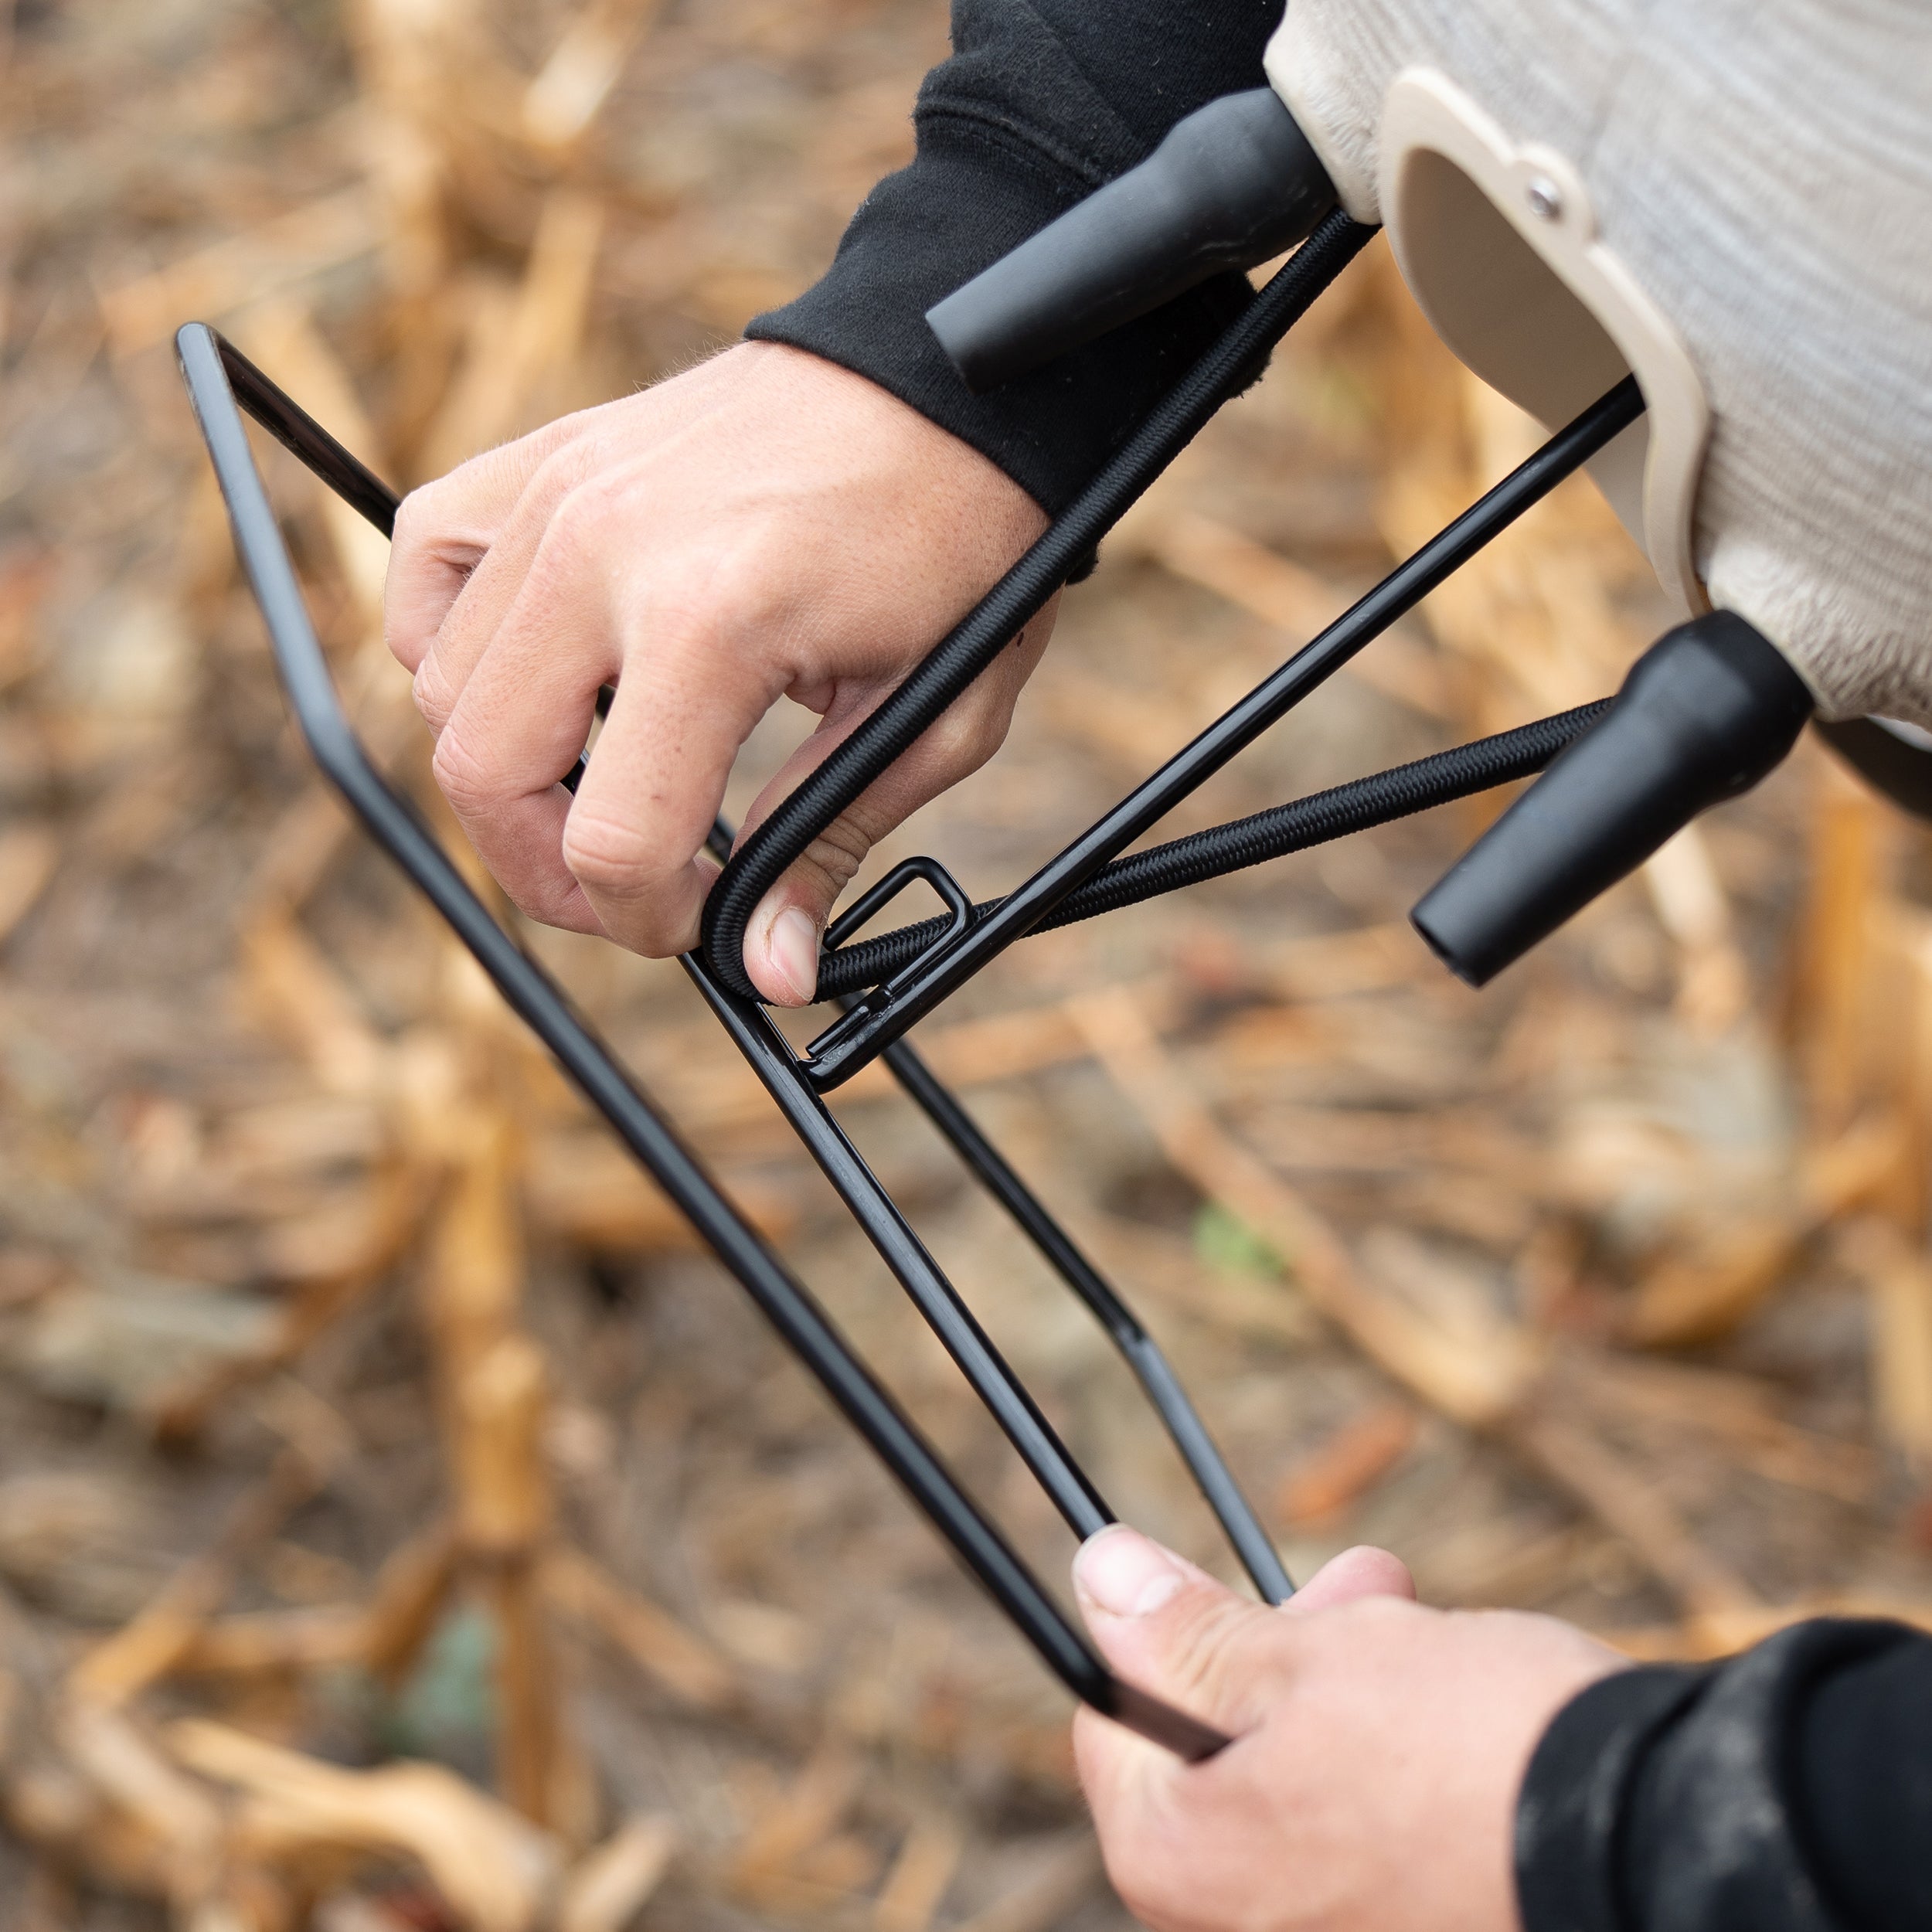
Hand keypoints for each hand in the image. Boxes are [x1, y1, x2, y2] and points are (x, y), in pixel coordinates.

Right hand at [383, 341, 1053, 1003]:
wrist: (949, 379)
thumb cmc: (961, 539)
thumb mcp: (933, 715)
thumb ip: (830, 845)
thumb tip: (770, 971)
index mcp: (711, 624)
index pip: (614, 838)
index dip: (646, 918)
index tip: (695, 922)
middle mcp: (604, 552)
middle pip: (484, 773)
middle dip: (547, 870)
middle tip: (627, 886)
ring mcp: (560, 493)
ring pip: (441, 686)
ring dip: (504, 768)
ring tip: (598, 786)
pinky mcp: (546, 456)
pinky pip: (427, 564)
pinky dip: (447, 637)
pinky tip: (531, 671)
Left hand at [1072, 1528, 1627, 1931]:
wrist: (1656, 1851)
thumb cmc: (1468, 1753)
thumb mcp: (1309, 1662)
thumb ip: (1189, 1632)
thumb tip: (1098, 1573)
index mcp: (1184, 1866)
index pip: (1116, 1721)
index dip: (1172, 1628)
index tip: (1239, 1583)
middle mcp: (1241, 1931)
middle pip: (1218, 1749)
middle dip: (1286, 1648)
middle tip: (1362, 1580)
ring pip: (1303, 1779)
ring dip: (1353, 1689)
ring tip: (1428, 1633)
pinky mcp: (1415, 1930)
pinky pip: (1370, 1835)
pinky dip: (1399, 1764)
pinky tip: (1462, 1706)